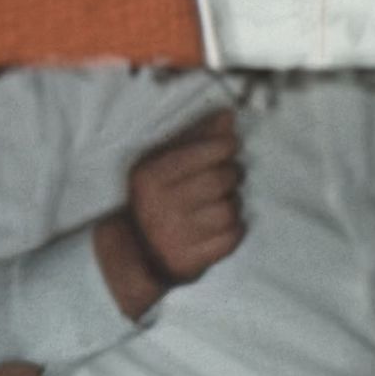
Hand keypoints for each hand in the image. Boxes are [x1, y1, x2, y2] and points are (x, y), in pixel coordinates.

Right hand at [97, 111, 245, 317]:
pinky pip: (232, 237)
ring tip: (223, 201)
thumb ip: (195, 138)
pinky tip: (224, 224)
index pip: (201, 153)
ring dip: (234, 203)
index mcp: (151, 177)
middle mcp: (163, 206)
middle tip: (230, 175)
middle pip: (219, 180)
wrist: (138, 251)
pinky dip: (236, 228)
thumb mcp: (163, 163)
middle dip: (232, 174)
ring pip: (229, 209)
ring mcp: (178, 236)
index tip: (230, 145)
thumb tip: (228, 116)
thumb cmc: (157, 198)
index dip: (223, 146)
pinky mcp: (193, 260)